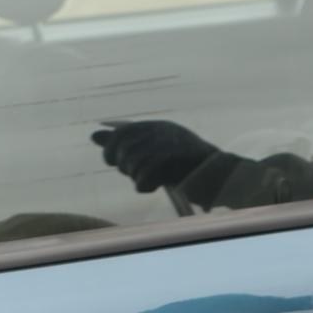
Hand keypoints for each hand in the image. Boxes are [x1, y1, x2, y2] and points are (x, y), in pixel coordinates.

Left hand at [91, 121, 217, 192]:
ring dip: (138, 178)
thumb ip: (125, 143)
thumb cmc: (185, 167)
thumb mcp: (154, 150)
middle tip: (139, 174)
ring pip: (133, 165)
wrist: (219, 177)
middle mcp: (162, 131)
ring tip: (150, 181)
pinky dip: (145, 186)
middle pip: (124, 150)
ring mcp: (168, 145)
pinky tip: (155, 186)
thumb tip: (93, 135)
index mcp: (157, 126)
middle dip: (126, 167)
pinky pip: (143, 178)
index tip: (116, 163)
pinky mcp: (172, 161)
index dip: (112, 151)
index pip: (120, 134)